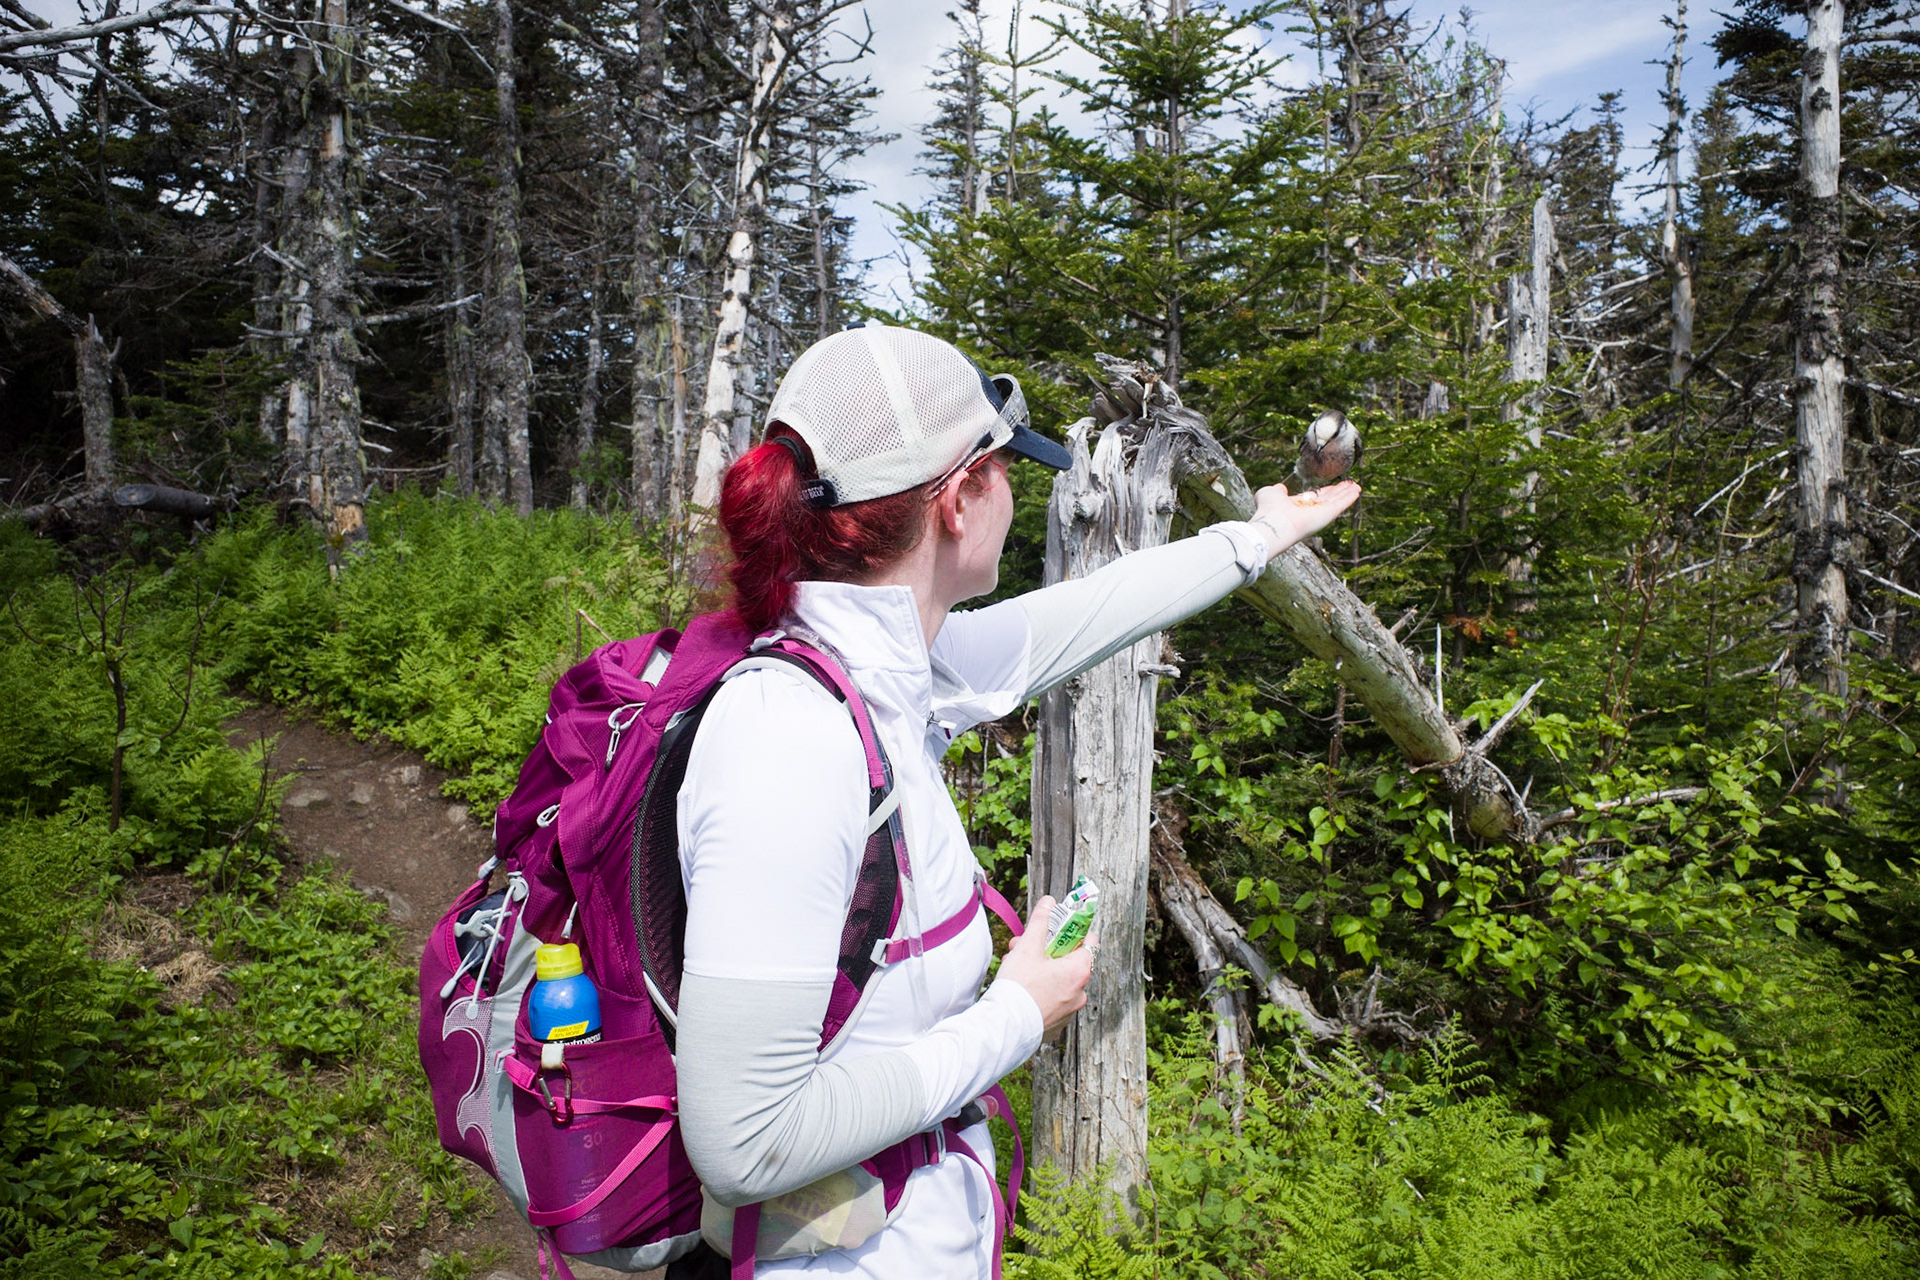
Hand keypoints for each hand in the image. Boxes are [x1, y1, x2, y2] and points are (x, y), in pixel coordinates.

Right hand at [996, 896, 1093, 1038]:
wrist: (1004, 1027)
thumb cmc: (1018, 988)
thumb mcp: (1027, 947)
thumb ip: (1041, 921)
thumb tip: (1049, 902)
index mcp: (1079, 971)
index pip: (1089, 941)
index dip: (1073, 931)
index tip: (1058, 928)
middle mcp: (1080, 992)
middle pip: (1069, 961)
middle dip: (1046, 951)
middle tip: (1025, 947)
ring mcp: (1070, 1010)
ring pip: (1059, 980)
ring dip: (1041, 970)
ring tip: (1016, 968)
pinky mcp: (1058, 1023)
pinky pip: (1053, 999)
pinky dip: (1041, 991)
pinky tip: (1021, 989)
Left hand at [1249, 479, 1359, 559]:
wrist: (1273, 524)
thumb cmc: (1268, 510)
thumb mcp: (1270, 493)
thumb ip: (1276, 490)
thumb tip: (1280, 487)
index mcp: (1297, 507)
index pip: (1314, 498)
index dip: (1324, 491)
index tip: (1332, 486)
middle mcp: (1310, 512)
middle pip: (1328, 500)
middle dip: (1338, 492)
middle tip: (1349, 484)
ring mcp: (1319, 514)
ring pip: (1336, 501)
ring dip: (1347, 493)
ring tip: (1357, 486)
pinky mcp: (1327, 515)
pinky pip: (1340, 504)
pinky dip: (1349, 497)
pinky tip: (1357, 491)